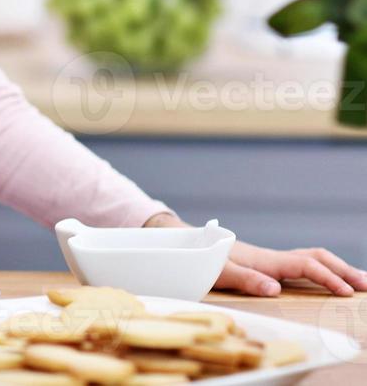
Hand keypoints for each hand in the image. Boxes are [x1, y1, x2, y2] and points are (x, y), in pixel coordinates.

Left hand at [144, 211, 366, 296]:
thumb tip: (275, 290)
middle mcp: (272, 258)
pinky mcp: (266, 265)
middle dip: (342, 270)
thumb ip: (245, 279)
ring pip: (311, 259)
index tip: (346, 291)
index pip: (305, 265)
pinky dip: (321, 270)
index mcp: (265, 260)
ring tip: (357, 282)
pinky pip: (301, 266)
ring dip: (335, 268)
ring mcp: (270, 260)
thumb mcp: (218, 271)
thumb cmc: (200, 257)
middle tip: (366, 285)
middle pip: (316, 257)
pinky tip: (327, 280)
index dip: (327, 277)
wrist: (185, 243)